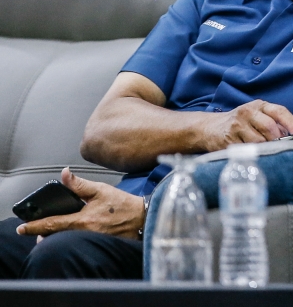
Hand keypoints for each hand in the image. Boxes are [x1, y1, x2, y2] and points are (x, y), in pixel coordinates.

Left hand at [16, 167, 145, 240]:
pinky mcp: (96, 245)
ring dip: (56, 237)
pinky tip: (72, 233)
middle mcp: (84, 233)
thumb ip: (79, 184)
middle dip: (44, 234)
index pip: (52, 224)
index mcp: (83, 220)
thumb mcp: (101, 190)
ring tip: (53, 231)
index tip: (22, 228)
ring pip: (65, 241)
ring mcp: (90, 241)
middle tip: (38, 230)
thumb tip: (64, 174)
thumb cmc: (123, 204)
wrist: (143, 219)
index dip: (34, 226)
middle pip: (55, 237)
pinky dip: (69, 239)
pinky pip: (76, 243)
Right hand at [204, 99, 292, 150]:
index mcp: (259, 106)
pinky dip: (254, 155)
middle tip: (282, 147)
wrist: (210, 128)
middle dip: (278, 140)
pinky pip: (246, 151)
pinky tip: (254, 154)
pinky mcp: (228, 141)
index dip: (292, 122)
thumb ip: (275, 123)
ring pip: (259, 141)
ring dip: (266, 149)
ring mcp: (236, 126)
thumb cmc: (241, 123)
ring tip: (267, 151)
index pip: (279, 111)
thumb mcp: (257, 116)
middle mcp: (247, 112)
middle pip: (270, 127)